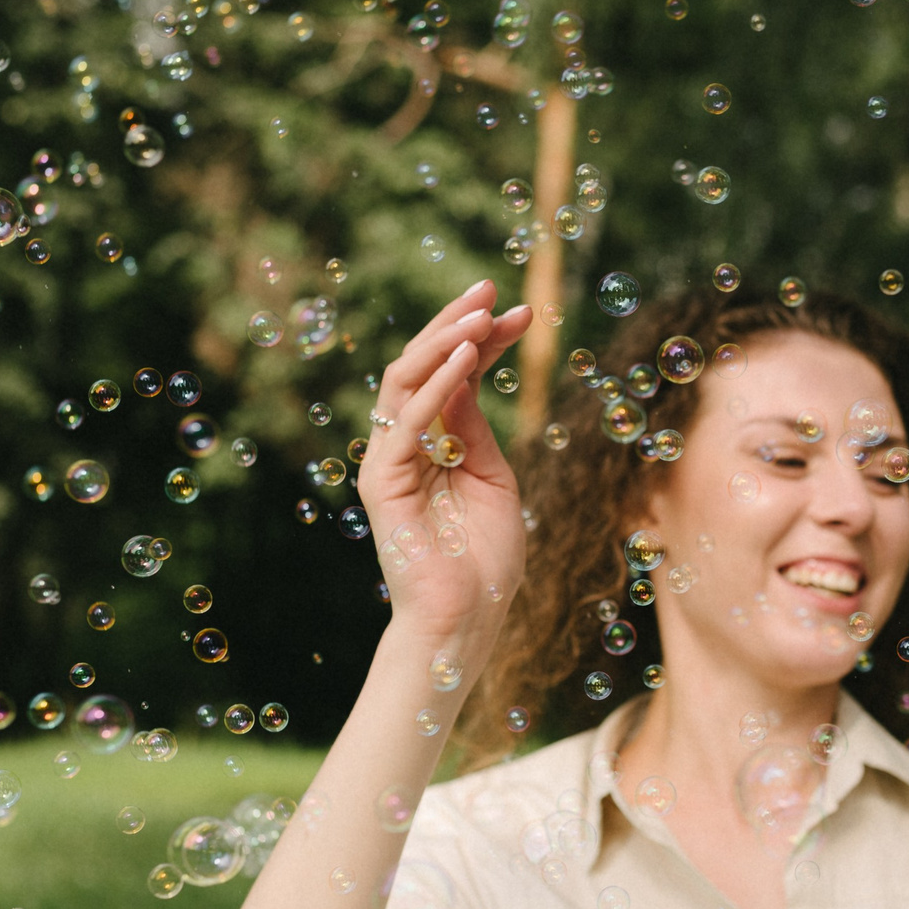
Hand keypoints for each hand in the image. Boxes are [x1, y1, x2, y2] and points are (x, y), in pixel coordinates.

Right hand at [359, 281, 534, 650]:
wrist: (466, 620)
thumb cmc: (484, 560)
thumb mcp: (493, 478)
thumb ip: (475, 429)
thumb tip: (469, 373)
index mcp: (433, 443)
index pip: (454, 374)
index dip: (485, 339)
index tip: (523, 312)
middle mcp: (405, 443)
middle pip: (423, 365)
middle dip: (459, 322)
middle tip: (492, 287)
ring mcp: (390, 460)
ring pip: (405, 380)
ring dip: (444, 341)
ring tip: (480, 315)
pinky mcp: (384, 482)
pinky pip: (406, 420)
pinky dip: (436, 385)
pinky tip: (465, 358)